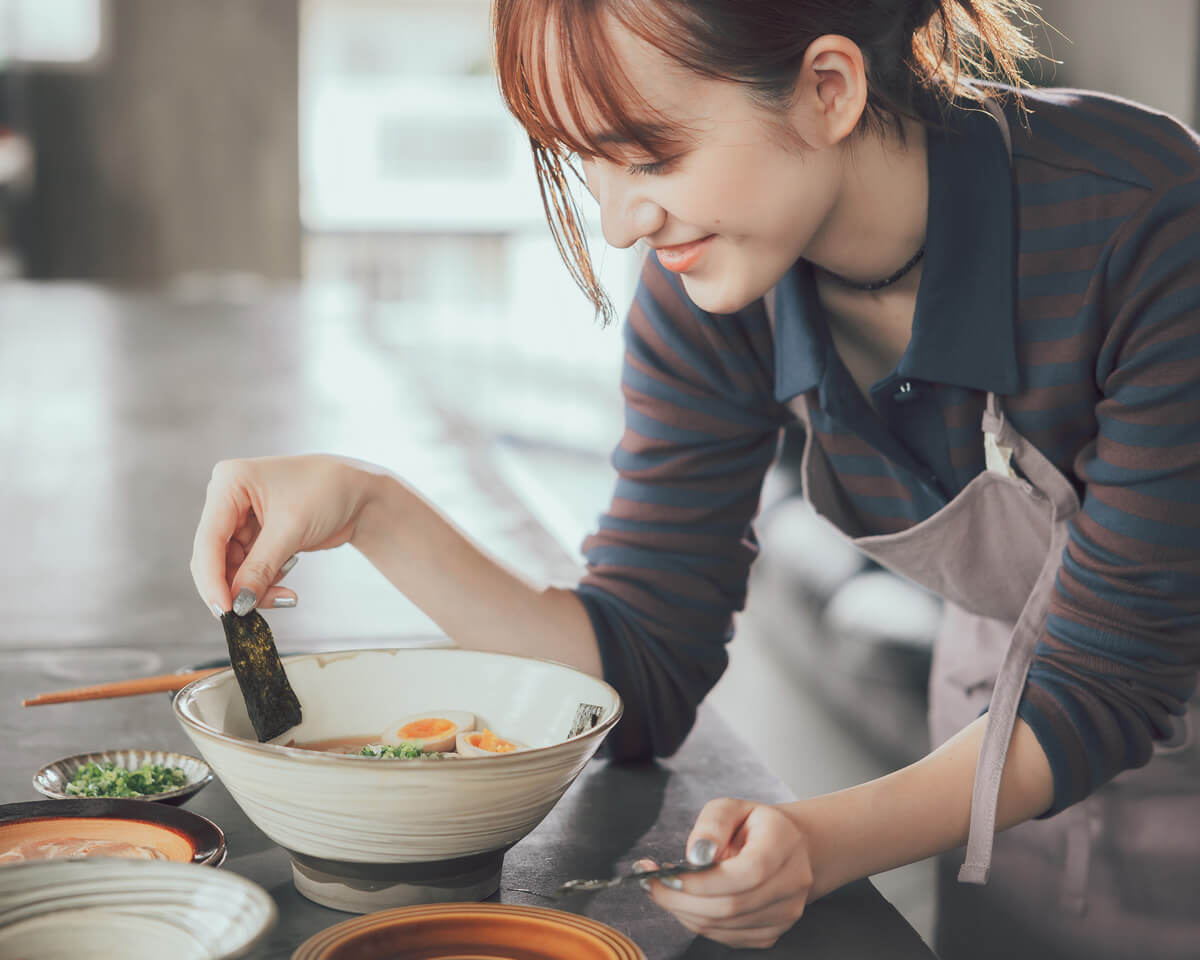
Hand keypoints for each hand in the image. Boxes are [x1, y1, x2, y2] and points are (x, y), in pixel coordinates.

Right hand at [190, 455, 382, 615]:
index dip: (212, 579)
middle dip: (236, 586)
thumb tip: (237, 603)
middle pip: (214, 558)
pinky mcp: (256, 537)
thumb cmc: (329, 491)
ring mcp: (241, 519)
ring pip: (233, 569)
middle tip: (251, 613)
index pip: (208, 539)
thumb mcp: (291, 530)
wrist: (360, 494)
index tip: (225, 610)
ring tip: (286, 596)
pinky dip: (265, 583)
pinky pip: (250, 570)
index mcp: (229, 482)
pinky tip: (287, 588)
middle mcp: (229, 499)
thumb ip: (260, 568)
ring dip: (255, 588)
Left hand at [637, 798, 813, 948]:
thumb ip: (712, 824)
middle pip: (732, 905)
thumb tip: (697, 856)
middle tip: (651, 883)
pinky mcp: (771, 933)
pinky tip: (687, 901)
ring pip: (724, 925)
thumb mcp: (731, 807)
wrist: (790, 849)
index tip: (668, 873)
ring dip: (684, 911)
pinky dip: (698, 921)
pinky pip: (725, 937)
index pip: (748, 873)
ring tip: (665, 888)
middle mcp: (792, 883)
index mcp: (783, 844)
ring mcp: (784, 913)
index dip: (704, 881)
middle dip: (682, 898)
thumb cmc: (754, 825)